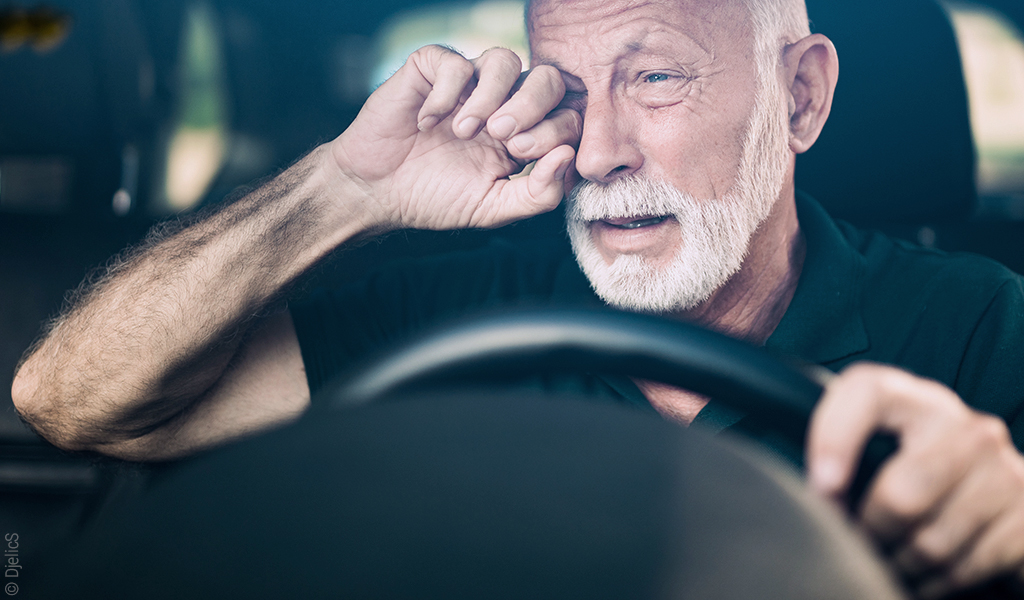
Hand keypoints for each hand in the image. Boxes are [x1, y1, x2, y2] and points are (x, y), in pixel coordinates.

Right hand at [331, 45, 580, 231]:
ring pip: (505, 60)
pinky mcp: (432, 71)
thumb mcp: (494, 209)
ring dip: (493, 95)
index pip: (566, 113)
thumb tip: (567, 157)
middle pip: (547, 79)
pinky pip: (454, 62)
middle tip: (504, 138)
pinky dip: (445, 93)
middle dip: (533, 107)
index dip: (556, 129)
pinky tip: (427, 123)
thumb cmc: (436, 199)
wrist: (378, 192)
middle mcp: (503, 102)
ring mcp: (468, 84)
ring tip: (466, 130)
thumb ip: (538, 194)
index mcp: (525, 133)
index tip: (521, 155)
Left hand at [807, 363, 1023, 597]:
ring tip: (888, 560)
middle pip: (901, 494)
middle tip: (856, 542)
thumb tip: (800, 496)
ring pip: (932, 541)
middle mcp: (964, 426)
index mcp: (913, 399)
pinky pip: (968, 566)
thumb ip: (839, 454)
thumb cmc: (912, 470)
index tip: (820, 487)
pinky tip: (924, 574)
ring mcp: (1003, 469)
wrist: (996, 495)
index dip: (834, 438)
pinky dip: (937, 582)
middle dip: (869, 532)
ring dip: (901, 564)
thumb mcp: (876, 448)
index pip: (866, 392)